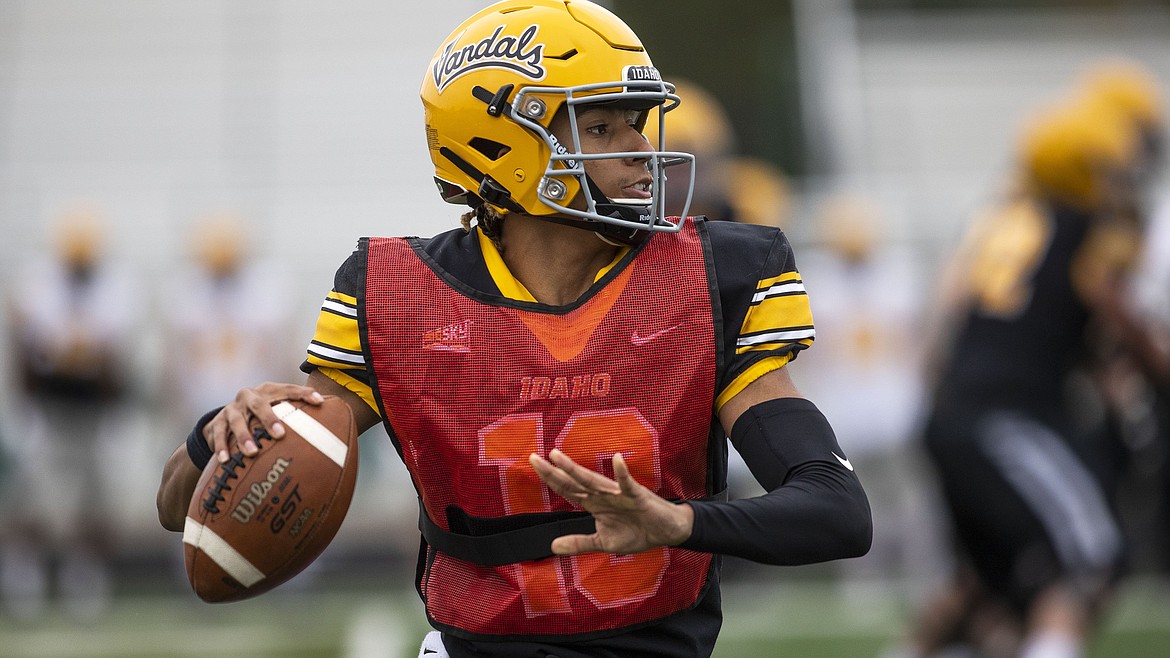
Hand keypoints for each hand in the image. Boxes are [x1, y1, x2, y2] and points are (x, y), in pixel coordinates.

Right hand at [204, 382, 323, 463]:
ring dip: (244, 436)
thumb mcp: (278, 412)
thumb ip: (299, 418)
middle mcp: (249, 396)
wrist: (225, 418)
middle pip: (259, 404)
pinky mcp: (217, 422)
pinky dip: (221, 447)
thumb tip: (334, 436)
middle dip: (269, 419)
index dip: (304, 394)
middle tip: (280, 435)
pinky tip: (226, 460)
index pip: (288, 389)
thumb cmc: (263, 417)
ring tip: (252, 452)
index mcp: (268, 391)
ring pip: (237, 420)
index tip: (319, 402)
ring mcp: (232, 409)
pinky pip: (218, 434)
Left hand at [529, 449, 693, 555]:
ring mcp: (619, 493)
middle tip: (534, 458)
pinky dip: (622, 473)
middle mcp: (603, 494)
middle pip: (574, 481)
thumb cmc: (637, 532)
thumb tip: (553, 546)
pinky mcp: (637, 495)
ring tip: (558, 457)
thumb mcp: (604, 542)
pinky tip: (617, 460)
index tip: (534, 463)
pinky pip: (628, 483)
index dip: (551, 479)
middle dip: (555, 471)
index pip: (568, 490)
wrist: (666, 532)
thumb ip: (579, 543)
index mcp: (595, 503)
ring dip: (575, 469)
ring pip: (593, 480)